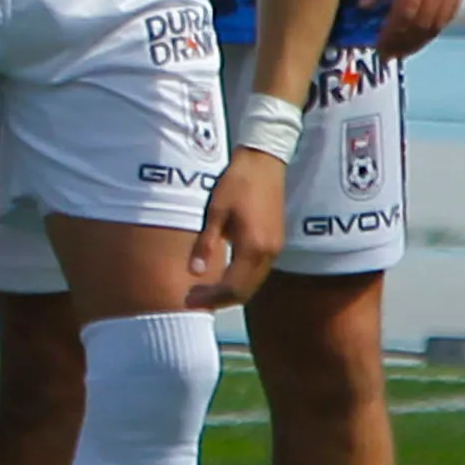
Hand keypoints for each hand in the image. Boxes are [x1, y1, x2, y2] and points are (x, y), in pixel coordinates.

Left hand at [190, 144, 289, 307]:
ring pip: (254, 283)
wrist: (264, 164)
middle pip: (246, 291)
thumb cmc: (237, 183)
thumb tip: (194, 272)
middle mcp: (268, 253)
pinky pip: (258, 272)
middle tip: (193, 300)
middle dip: (220, 300)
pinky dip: (241, 281)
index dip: (211, 298)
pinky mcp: (275, 243)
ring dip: (231, 292)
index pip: (233, 287)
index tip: (189, 301)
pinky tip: (223, 276)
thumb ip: (206, 244)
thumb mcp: (215, 212)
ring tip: (204, 292)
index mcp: (254, 247)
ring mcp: (275, 249)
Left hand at [378, 0, 464, 56]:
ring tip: (403, 50)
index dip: (391, 34)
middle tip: (388, 54)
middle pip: (423, 22)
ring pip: (440, 21)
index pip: (404, 12)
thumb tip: (366, 5)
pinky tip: (423, 32)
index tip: (378, 46)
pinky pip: (451, 11)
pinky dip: (436, 26)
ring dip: (421, 40)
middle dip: (404, 42)